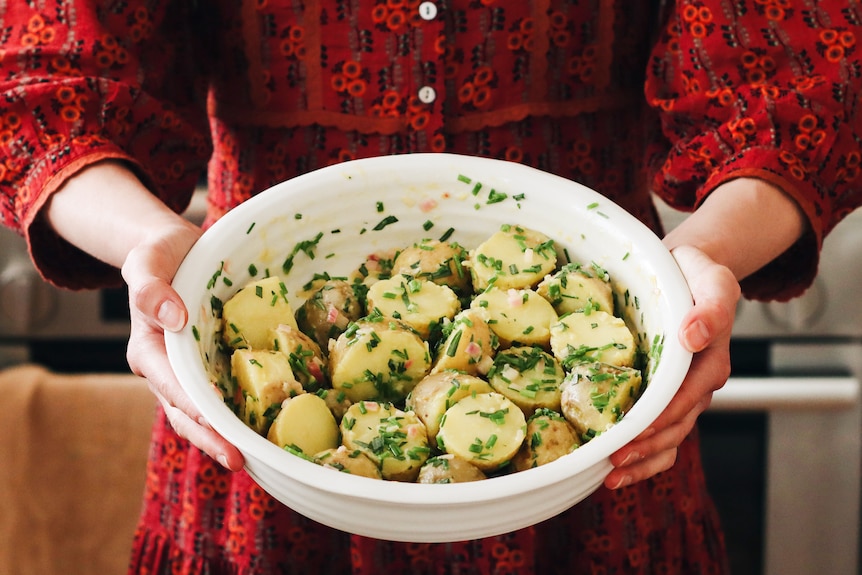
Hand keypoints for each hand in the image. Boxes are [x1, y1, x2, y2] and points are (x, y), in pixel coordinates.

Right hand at [122, 222, 244, 471]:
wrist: (177, 252)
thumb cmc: (160, 257)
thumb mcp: (146, 262)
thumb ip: (149, 287)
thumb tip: (172, 317)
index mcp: (150, 352)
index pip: (171, 386)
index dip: (194, 407)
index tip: (216, 424)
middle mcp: (170, 372)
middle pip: (189, 414)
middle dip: (213, 439)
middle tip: (240, 461)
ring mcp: (194, 375)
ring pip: (209, 415)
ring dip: (231, 437)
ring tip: (258, 459)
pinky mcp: (215, 369)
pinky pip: (231, 395)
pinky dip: (247, 413)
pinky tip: (273, 428)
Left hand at [604, 244, 739, 488]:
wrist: (690, 270)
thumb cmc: (699, 275)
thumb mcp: (715, 281)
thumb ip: (711, 308)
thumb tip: (693, 336)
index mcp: (709, 363)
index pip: (683, 400)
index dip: (659, 420)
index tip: (632, 434)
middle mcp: (697, 385)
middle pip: (674, 428)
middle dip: (644, 449)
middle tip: (612, 463)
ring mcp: (681, 393)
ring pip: (666, 438)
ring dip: (641, 461)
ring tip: (610, 477)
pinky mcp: (664, 393)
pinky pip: (656, 429)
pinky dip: (639, 450)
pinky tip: (613, 463)